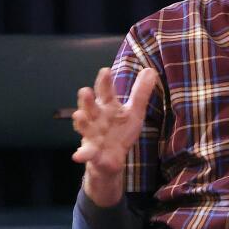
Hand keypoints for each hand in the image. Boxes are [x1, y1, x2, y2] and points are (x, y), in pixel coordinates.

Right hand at [71, 65, 158, 204]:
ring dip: (81, 121)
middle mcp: (96, 118)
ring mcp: (92, 134)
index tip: (105, 71)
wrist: (113, 158)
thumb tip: (151, 70)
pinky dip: (82, 154)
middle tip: (85, 91)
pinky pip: (86, 152)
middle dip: (87, 100)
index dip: (104, 82)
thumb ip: (140, 92)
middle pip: (90, 106)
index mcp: (107, 106)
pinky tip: (77, 156)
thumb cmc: (121, 131)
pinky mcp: (92, 152)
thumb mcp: (134, 112)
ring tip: (78, 116)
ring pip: (85, 126)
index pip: (105, 91)